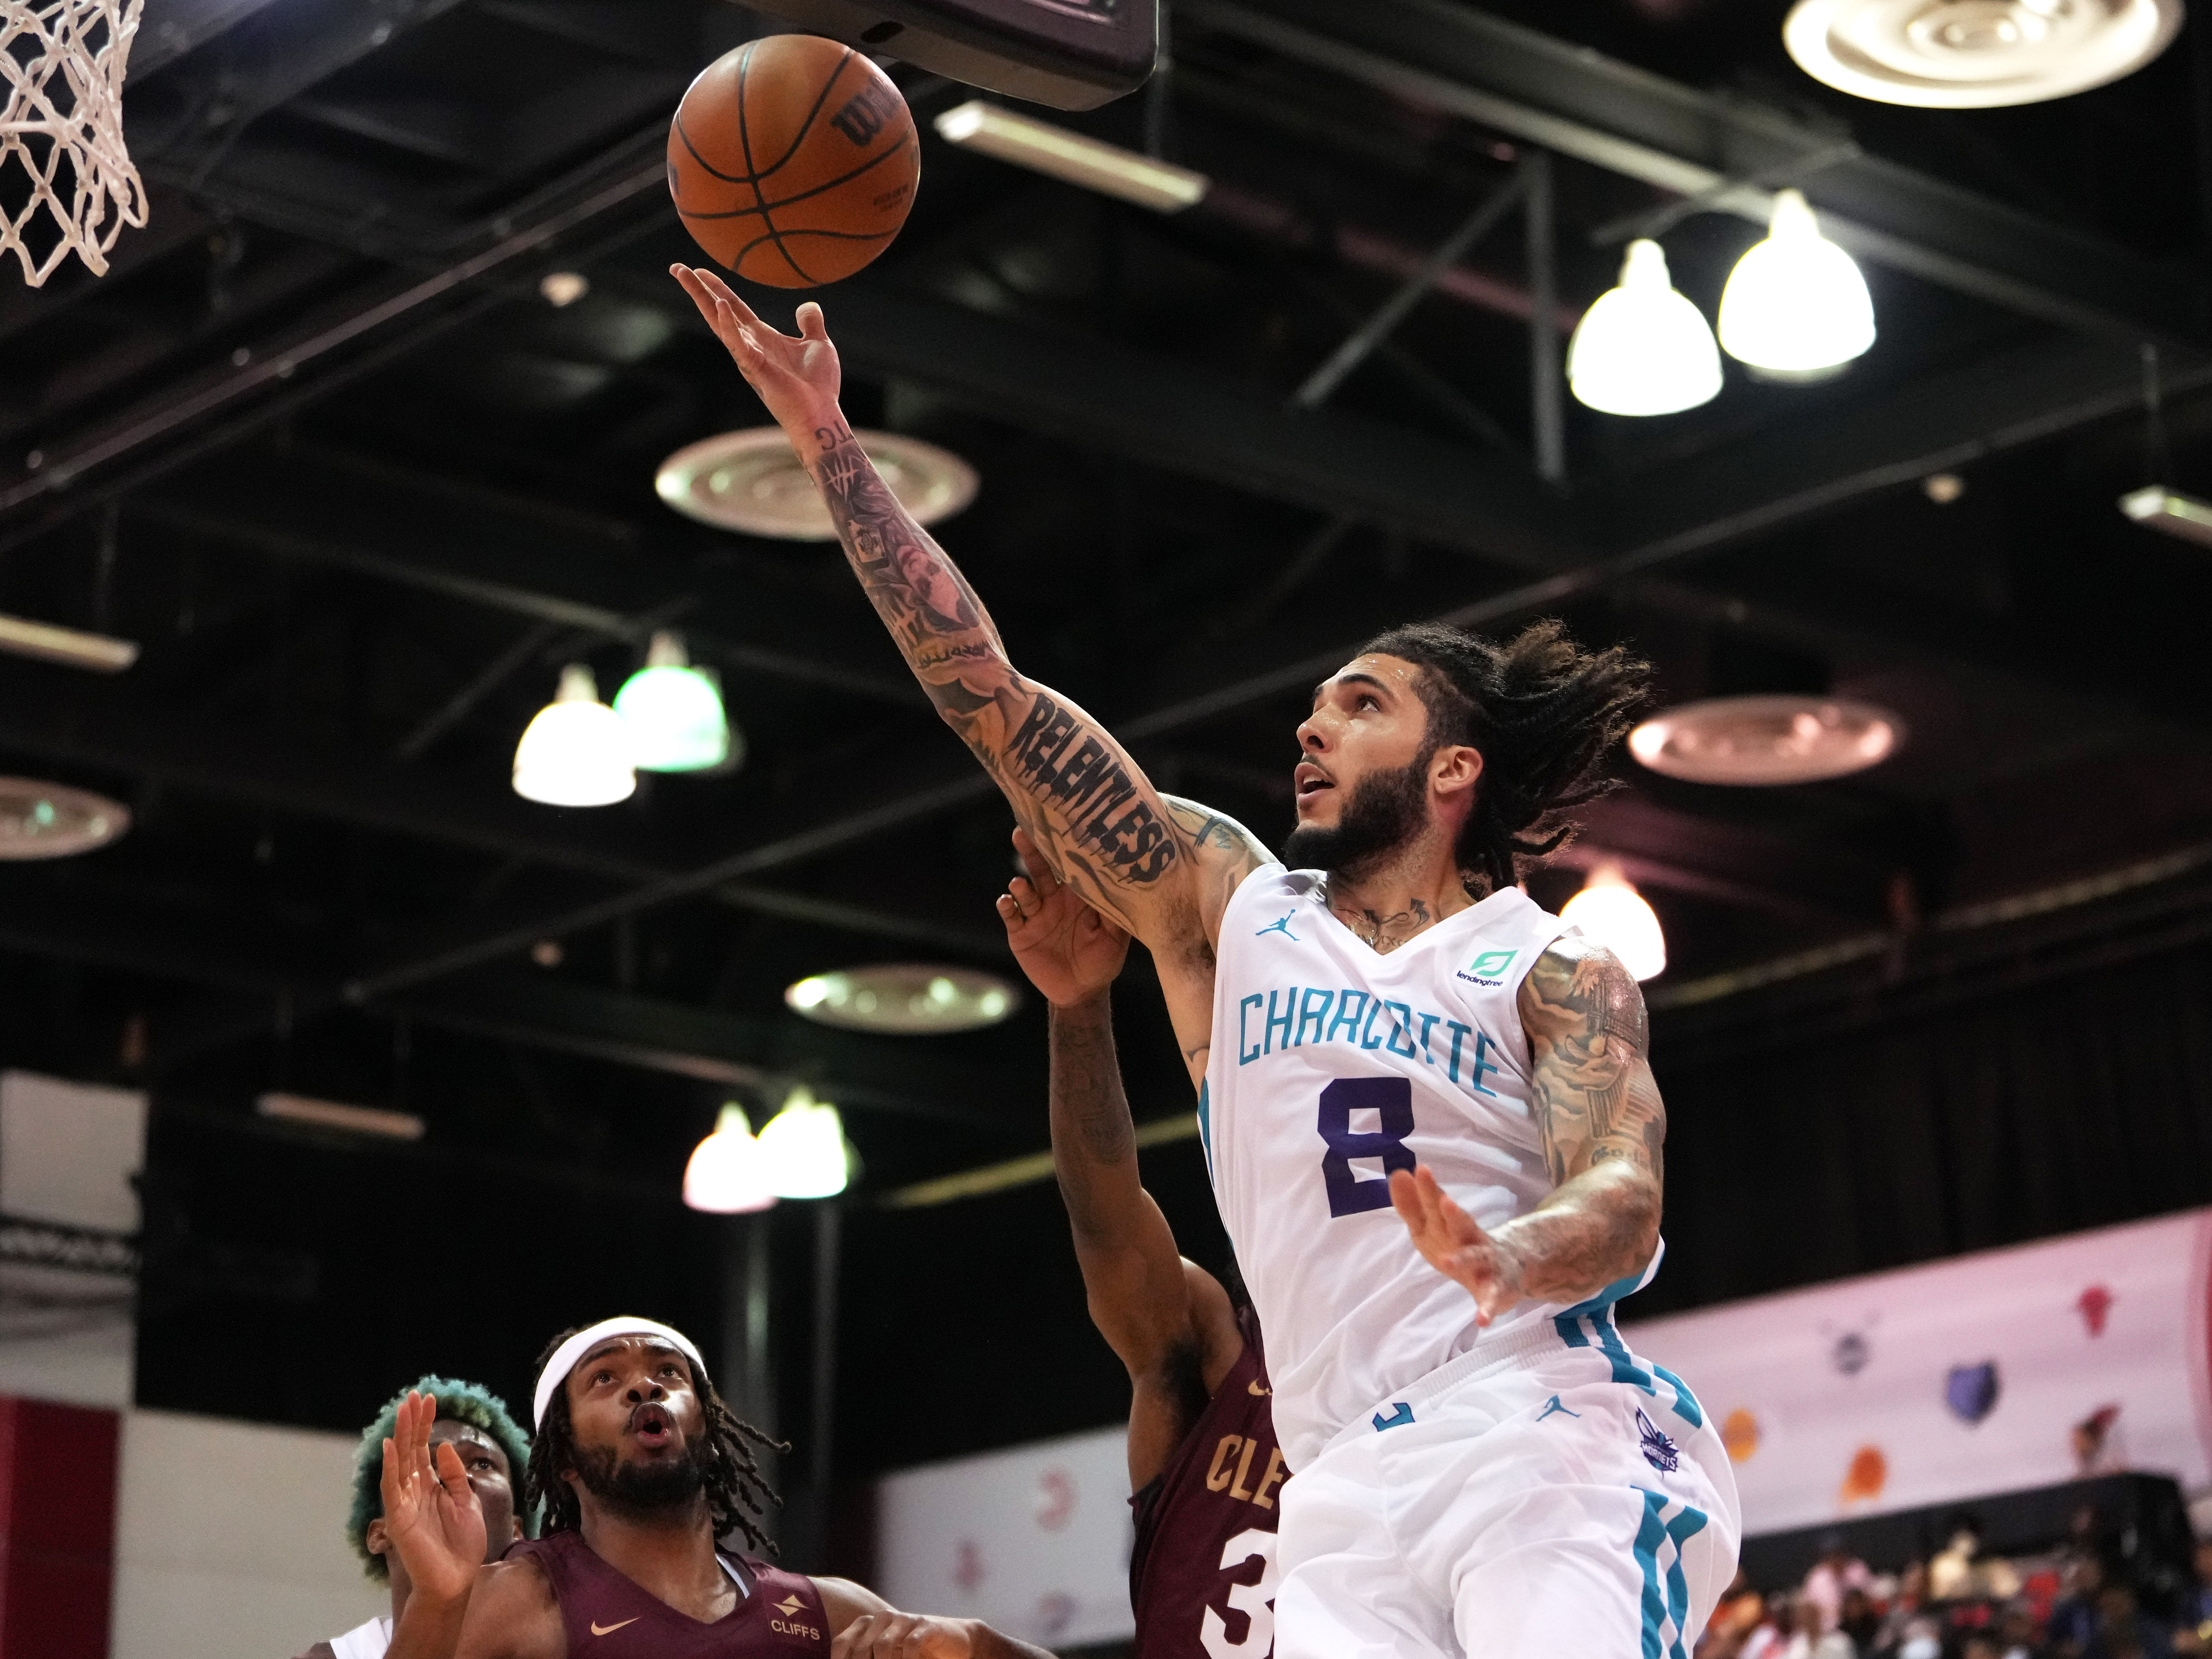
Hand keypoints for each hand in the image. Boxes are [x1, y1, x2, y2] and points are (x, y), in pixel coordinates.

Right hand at [379, 1389, 487, 1605]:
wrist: (458, 1580)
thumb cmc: (463, 1545)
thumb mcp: (466, 1501)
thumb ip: (454, 1475)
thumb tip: (444, 1446)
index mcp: (431, 1486)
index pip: (424, 1448)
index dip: (425, 1424)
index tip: (429, 1399)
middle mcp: (414, 1491)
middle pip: (410, 1450)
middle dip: (412, 1423)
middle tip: (414, 1395)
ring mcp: (405, 1503)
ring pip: (400, 1463)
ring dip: (401, 1436)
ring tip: (404, 1409)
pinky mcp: (398, 1518)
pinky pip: (392, 1488)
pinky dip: (391, 1467)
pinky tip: (390, 1446)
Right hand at [670, 263, 841, 439]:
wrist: (822, 412)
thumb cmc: (819, 386)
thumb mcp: (818, 344)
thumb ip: (811, 323)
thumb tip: (807, 305)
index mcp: (762, 338)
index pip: (734, 307)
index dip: (717, 288)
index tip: (700, 270)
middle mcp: (749, 345)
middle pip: (717, 310)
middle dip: (697, 289)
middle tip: (676, 268)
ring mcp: (748, 356)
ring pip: (718, 322)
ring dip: (701, 297)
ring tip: (684, 275)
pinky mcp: (755, 368)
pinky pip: (738, 343)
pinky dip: (728, 324)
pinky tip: (720, 305)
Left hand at [831, 1611, 975, 1658]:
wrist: (953, 1640)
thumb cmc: (911, 1653)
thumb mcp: (886, 1657)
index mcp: (866, 1625)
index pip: (842, 1644)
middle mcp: (882, 1618)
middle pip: (861, 1648)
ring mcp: (904, 1619)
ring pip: (883, 1645)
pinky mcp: (926, 1625)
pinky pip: (911, 1643)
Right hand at [996, 826, 1129, 1006]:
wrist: (1081, 992)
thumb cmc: (1103, 961)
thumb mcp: (1116, 938)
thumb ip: (1118, 914)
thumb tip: (1126, 888)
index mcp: (1077, 896)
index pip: (1068, 865)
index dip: (1062, 848)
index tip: (1058, 827)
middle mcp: (1054, 899)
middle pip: (1041, 869)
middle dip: (1031, 851)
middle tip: (1022, 832)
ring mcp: (1036, 914)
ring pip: (1025, 891)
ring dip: (1021, 884)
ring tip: (1020, 883)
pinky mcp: (1020, 932)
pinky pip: (1012, 915)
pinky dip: (1007, 906)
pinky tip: (1007, 901)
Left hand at [1390, 1166, 1525, 1324]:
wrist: (1509, 1270)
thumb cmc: (1461, 1244)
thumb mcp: (1434, 1226)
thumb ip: (1414, 1204)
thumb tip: (1397, 1174)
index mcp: (1453, 1225)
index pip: (1438, 1205)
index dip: (1429, 1189)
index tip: (1420, 1170)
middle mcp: (1470, 1239)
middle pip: (1460, 1224)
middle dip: (1452, 1213)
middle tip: (1444, 1201)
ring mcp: (1486, 1263)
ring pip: (1476, 1258)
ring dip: (1463, 1259)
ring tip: (1446, 1263)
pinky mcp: (1495, 1289)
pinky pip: (1491, 1299)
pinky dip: (1487, 1309)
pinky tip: (1481, 1321)